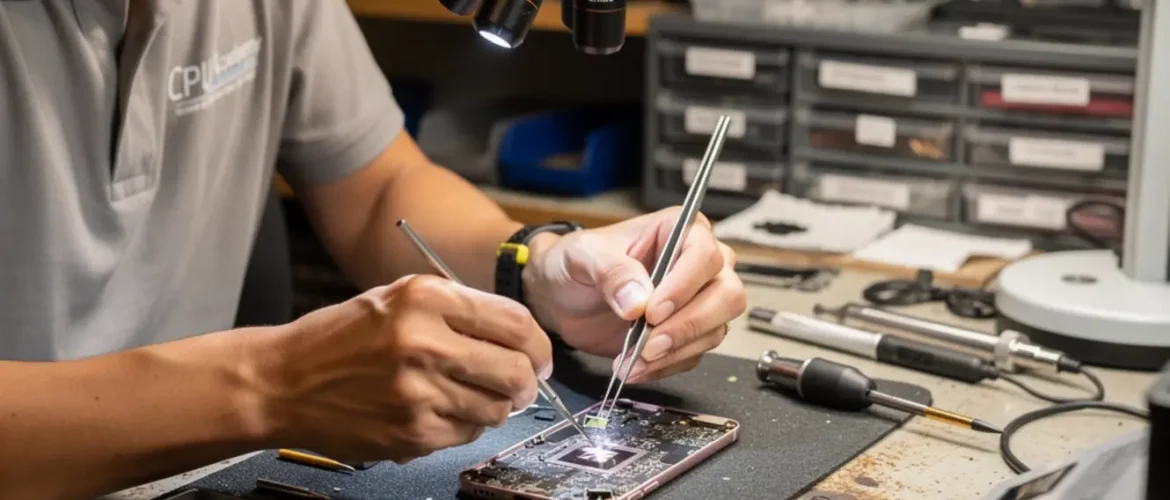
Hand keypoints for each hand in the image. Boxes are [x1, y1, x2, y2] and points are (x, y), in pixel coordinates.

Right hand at [252, 274, 551, 463]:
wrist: (281, 382)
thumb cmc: (339, 338)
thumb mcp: (398, 297)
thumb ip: (459, 309)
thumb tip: (520, 336)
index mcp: (426, 298)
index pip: (516, 323)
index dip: (539, 345)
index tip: (541, 356)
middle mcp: (425, 341)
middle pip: (516, 370)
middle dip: (527, 381)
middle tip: (521, 383)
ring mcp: (419, 391)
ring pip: (497, 407)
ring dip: (494, 405)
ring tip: (469, 395)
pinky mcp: (412, 431)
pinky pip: (467, 433)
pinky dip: (463, 425)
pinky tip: (438, 410)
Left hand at [522, 207, 746, 383]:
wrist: (562, 296)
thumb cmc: (575, 263)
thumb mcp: (583, 255)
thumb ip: (611, 270)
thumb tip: (638, 300)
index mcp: (679, 230)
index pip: (705, 254)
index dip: (685, 285)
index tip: (653, 311)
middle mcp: (697, 265)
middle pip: (726, 295)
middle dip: (689, 324)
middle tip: (649, 343)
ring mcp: (696, 302)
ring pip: (715, 329)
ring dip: (675, 351)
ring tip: (634, 360)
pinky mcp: (686, 334)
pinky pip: (693, 355)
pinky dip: (665, 367)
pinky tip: (636, 367)